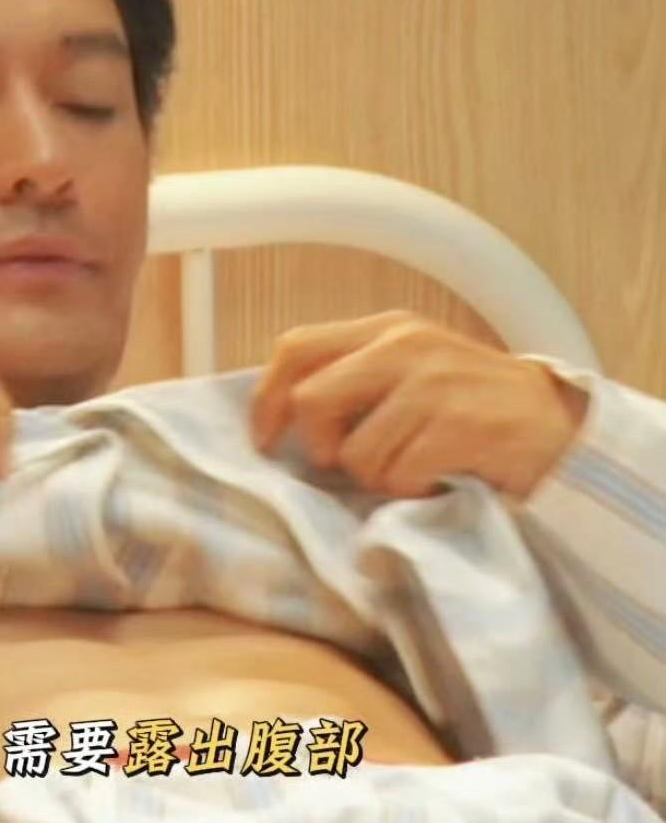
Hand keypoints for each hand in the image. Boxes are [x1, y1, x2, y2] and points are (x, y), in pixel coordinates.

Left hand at [250, 314, 588, 500]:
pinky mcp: (456, 426)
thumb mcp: (414, 375)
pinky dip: (413, 492)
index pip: (296, 348)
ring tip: (415, 469)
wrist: (555, 426)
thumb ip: (358, 382)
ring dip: (379, 479)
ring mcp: (432, 384)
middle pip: (312, 402)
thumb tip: (288, 417)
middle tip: (358, 465)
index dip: (267, 399)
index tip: (265, 442)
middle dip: (322, 450)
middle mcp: (404, 346)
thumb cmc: (475, 410)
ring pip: (355, 453)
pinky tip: (440, 479)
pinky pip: (398, 477)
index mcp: (387, 330)